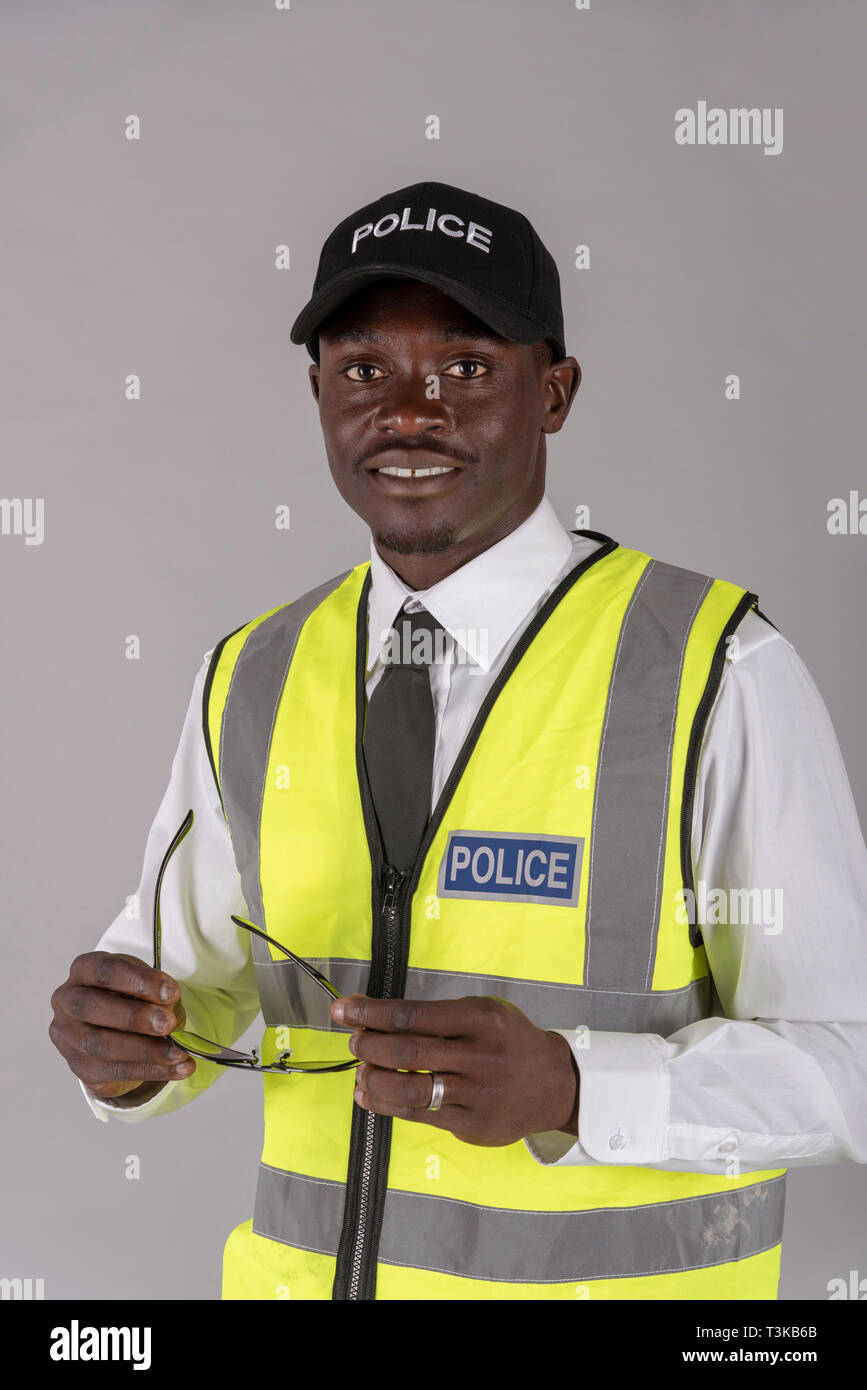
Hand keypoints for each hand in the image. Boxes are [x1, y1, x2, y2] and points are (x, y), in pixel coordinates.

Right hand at [49, 952, 195, 1102]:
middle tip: (168, 1024)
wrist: (107, 1028)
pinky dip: (151, 1070)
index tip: (172, 992)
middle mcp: (68, 1002)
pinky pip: (115, 1070)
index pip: (106, 971)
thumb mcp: (137, 983)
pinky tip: (175, 1068)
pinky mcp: (80, 1066)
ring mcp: (69, 1036)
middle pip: (93, 1007)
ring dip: (146, 1050)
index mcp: (83, 971)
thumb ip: (149, 992)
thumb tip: (169, 1008)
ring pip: (101, 1045)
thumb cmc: (123, 996)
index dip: (140, 981)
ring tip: (178, 1053)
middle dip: (135, 1017)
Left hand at [331, 994, 579, 1146]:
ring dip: (373, 1079)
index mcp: (480, 1019)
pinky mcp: (472, 1126)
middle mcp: (479, 1056)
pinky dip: (385, 1104)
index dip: (370, 1013)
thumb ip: (434, 1015)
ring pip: (408, 1090)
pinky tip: (368, 1094)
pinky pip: (418, 1115)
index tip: (342, 1010)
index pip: (412, 1015)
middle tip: (355, 1042)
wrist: (554, 1084)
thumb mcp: (482, 1012)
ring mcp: (476, 1095)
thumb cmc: (507, 1040)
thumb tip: (371, 1015)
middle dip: (368, 1046)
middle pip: (406, 1053)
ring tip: (360, 1070)